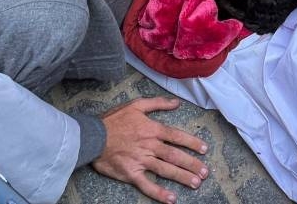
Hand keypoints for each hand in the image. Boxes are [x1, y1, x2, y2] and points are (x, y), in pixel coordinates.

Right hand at [93, 97, 209, 203]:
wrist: (91, 137)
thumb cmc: (113, 120)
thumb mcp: (136, 105)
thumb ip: (157, 104)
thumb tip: (176, 103)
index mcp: (152, 130)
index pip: (177, 136)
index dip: (192, 143)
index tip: (204, 149)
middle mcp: (150, 146)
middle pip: (175, 156)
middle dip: (192, 164)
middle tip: (205, 172)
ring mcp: (141, 161)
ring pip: (166, 170)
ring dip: (182, 177)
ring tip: (196, 183)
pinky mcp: (131, 173)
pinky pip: (147, 185)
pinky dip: (159, 193)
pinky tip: (171, 199)